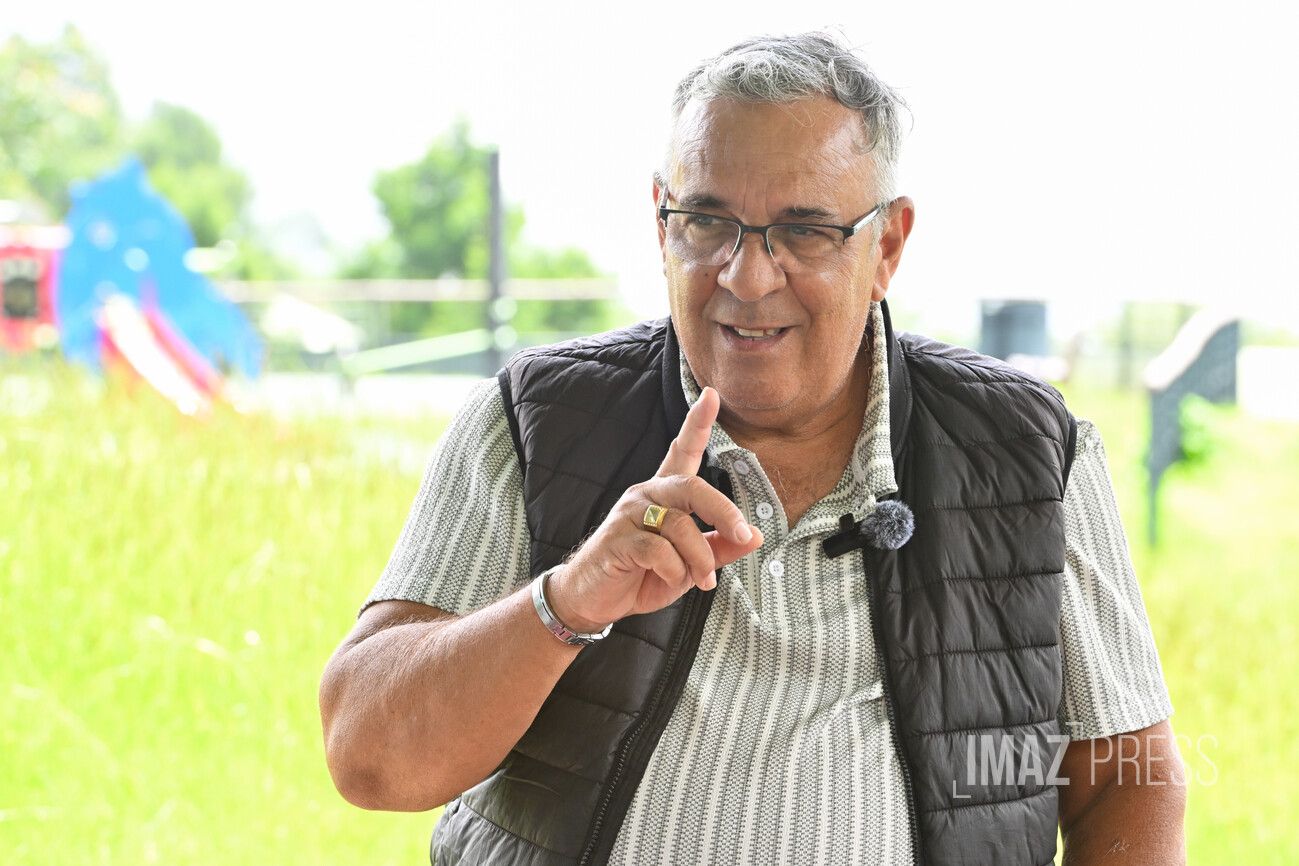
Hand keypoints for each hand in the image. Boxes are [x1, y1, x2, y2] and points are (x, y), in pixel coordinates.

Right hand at [548, 387, 763, 631]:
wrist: (592, 599)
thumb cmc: (642, 575)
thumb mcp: (690, 565)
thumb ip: (719, 548)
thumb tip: (757, 535)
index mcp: (665, 494)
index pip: (683, 451)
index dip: (697, 423)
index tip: (712, 395)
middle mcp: (647, 494)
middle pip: (692, 486)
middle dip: (723, 510)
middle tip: (743, 535)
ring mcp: (629, 514)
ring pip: (680, 524)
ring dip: (699, 558)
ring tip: (701, 580)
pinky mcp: (617, 539)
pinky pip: (659, 550)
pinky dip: (676, 571)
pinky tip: (673, 580)